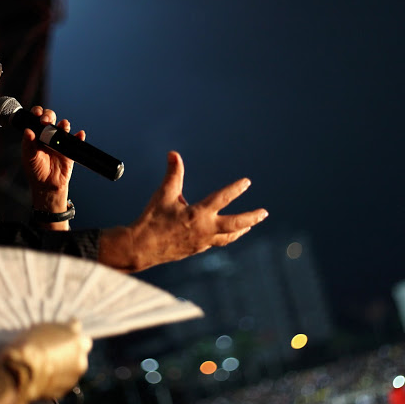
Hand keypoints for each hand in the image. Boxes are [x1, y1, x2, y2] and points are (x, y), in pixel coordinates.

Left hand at [20, 106, 85, 213]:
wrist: (48, 185)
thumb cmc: (36, 171)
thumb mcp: (29, 157)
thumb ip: (28, 144)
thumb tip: (28, 131)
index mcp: (35, 135)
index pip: (36, 118)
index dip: (37, 113)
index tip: (37, 114)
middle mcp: (47, 135)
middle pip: (50, 118)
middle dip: (49, 116)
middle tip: (46, 121)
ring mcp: (59, 141)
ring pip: (63, 127)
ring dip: (64, 124)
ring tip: (63, 125)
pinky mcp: (69, 149)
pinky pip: (75, 141)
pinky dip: (78, 136)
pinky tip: (79, 134)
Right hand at [99, 151, 268, 271]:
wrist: (140, 248)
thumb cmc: (152, 219)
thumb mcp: (163, 194)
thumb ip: (173, 174)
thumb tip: (174, 153)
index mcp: (197, 215)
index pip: (222, 199)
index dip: (236, 189)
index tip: (247, 182)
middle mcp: (204, 230)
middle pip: (235, 225)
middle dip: (251, 217)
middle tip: (264, 212)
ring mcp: (202, 242)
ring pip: (228, 237)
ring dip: (241, 230)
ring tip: (250, 225)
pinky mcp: (197, 249)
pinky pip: (216, 242)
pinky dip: (225, 236)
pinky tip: (227, 233)